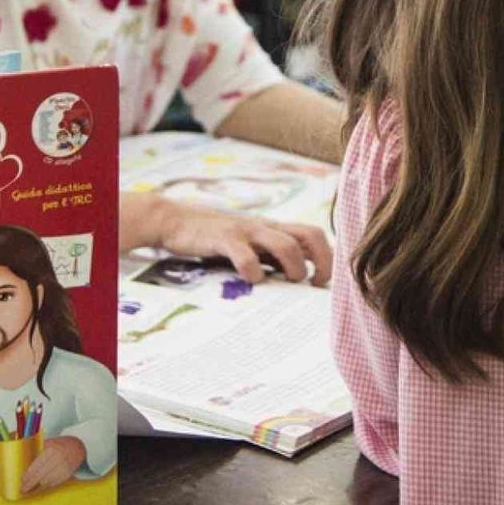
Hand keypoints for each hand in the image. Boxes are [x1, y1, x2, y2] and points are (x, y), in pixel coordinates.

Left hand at [20, 436, 87, 493]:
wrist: (78, 446)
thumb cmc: (59, 445)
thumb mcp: (49, 443)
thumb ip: (38, 450)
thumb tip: (25, 461)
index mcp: (51, 448)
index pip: (37, 464)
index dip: (29, 474)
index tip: (23, 479)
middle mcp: (58, 457)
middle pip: (41, 474)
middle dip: (31, 482)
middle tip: (25, 487)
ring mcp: (64, 465)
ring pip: (47, 479)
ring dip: (39, 483)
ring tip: (33, 485)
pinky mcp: (68, 472)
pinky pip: (55, 482)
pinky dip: (48, 484)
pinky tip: (44, 483)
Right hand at [157, 201, 332, 285]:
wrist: (175, 220)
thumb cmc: (214, 239)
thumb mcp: (247, 244)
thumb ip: (269, 256)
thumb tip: (295, 280)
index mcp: (273, 228)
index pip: (314, 234)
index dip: (328, 256)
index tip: (322, 282)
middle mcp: (265, 226)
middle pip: (310, 234)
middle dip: (322, 261)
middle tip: (314, 284)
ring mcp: (246, 231)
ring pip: (285, 244)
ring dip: (294, 267)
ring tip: (289, 282)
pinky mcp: (224, 238)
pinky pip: (245, 254)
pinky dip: (254, 271)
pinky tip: (252, 280)